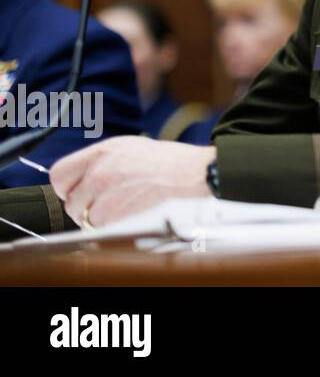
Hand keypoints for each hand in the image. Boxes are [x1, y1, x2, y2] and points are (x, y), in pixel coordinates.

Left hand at [50, 136, 216, 227]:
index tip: (79, 192)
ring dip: (102, 221)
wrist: (199, 175)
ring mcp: (107, 195)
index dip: (69, 188)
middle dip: (87, 208)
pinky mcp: (116, 216)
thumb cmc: (173, 163)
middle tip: (111, 205)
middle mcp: (100, 172)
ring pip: (86, 220)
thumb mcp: (133, 148)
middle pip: (72, 202)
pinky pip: (101, 231)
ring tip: (127, 210)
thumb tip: (84, 178)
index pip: (59, 174)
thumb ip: (104, 161)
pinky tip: (133, 217)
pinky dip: (114, 229)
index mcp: (103, 152)